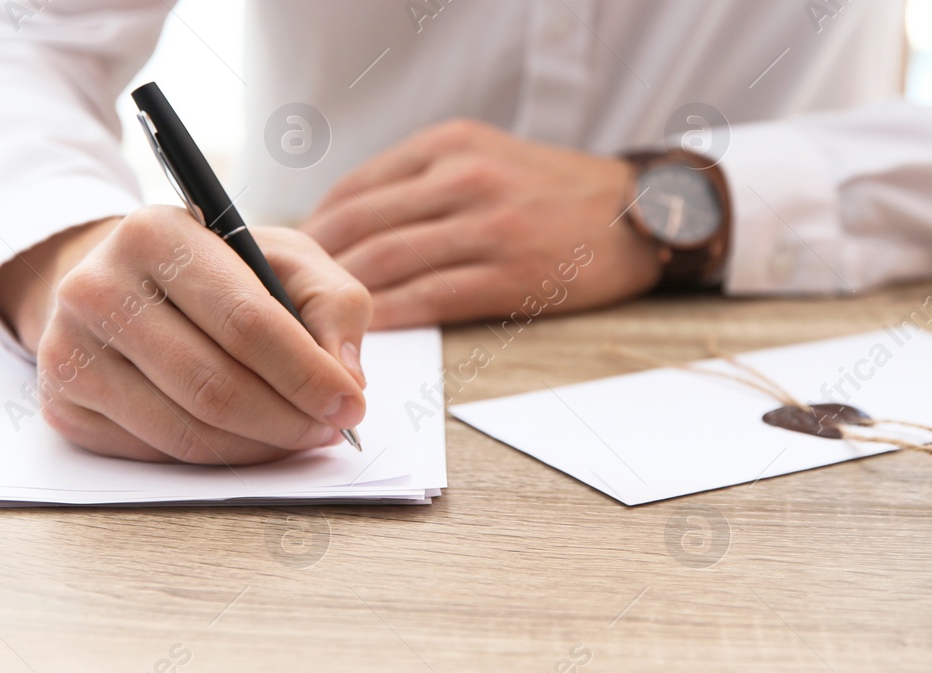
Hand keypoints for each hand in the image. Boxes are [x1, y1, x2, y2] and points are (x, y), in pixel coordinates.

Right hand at [0, 206, 370, 464]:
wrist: (122, 285)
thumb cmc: (218, 272)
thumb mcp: (284, 260)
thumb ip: (333, 303)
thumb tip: (346, 377)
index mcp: (155, 234)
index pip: (244, 320)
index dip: (306, 372)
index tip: (350, 403)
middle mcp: (97, 287)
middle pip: (213, 385)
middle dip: (288, 420)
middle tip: (330, 429)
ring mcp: (68, 349)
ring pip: (185, 431)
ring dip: (258, 447)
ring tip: (298, 435)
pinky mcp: (62, 403)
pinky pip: (155, 453)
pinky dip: (216, 457)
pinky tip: (247, 439)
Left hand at [301, 119, 661, 327]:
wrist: (640, 213)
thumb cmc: (553, 191)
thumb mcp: (486, 154)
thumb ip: (421, 178)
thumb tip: (347, 223)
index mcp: (450, 144)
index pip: (357, 187)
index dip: (315, 228)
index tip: (293, 257)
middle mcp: (465, 177)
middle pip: (362, 226)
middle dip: (317, 266)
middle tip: (290, 299)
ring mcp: (489, 226)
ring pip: (389, 263)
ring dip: (345, 297)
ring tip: (320, 322)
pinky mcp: (511, 273)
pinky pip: (431, 298)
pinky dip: (392, 317)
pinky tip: (369, 332)